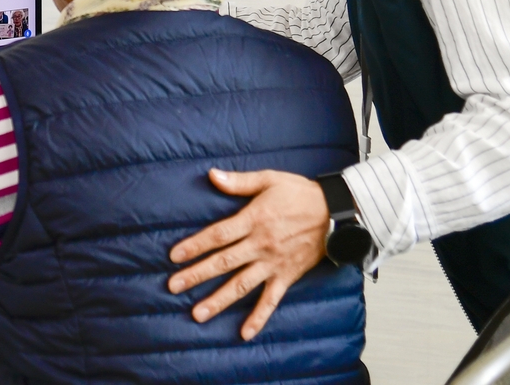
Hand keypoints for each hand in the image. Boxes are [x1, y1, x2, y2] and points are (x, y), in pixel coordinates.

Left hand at [167, 168, 329, 340]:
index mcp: (254, 220)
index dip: (195, 245)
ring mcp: (273, 263)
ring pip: (242, 285)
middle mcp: (260, 245)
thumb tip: (211, 175)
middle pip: (224, 262)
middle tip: (173, 286)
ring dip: (219, 300)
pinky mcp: (286, 276)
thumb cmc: (300, 193)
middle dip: (197, 275)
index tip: (175, 256)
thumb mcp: (269, 179)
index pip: (218, 235)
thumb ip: (239, 181)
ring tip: (197, 314)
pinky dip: (259, 318)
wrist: (335, 213)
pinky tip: (245, 333)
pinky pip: (271, 300)